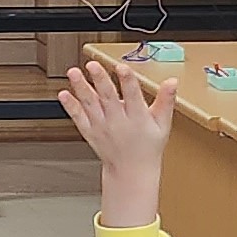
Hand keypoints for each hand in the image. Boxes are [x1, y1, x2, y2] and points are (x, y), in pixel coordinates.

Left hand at [59, 58, 175, 225]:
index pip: (133, 96)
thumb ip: (166, 101)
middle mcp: (118, 122)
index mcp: (138, 118)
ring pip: (90, 104)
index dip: (127, 81)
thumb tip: (172, 81)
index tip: (121, 67)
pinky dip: (70, 106)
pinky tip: (64, 94)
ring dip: (81, 87)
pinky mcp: (91, 132)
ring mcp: (102, 127)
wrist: (131, 171)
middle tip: (92, 65)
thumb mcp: (162, 124)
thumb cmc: (148, 146)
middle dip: (100, 80)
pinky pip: (78, 118)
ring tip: (73, 72)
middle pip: (108, 97)